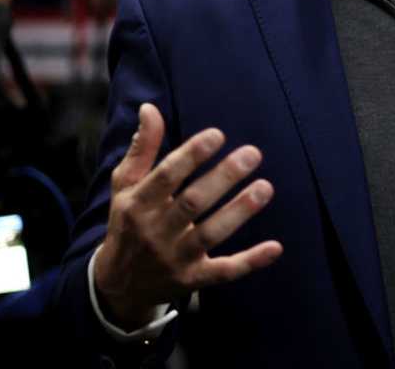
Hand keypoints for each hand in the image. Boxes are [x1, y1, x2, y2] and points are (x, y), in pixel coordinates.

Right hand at [93, 103, 282, 328]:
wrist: (119, 285)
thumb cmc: (127, 223)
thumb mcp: (125, 186)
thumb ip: (142, 148)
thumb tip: (150, 109)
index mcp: (138, 204)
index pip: (166, 176)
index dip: (191, 155)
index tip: (217, 134)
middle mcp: (155, 232)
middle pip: (192, 203)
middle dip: (223, 178)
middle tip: (252, 153)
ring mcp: (175, 258)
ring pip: (210, 235)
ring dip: (239, 211)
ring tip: (265, 187)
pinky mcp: (193, 280)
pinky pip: (223, 272)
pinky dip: (250, 262)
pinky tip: (276, 247)